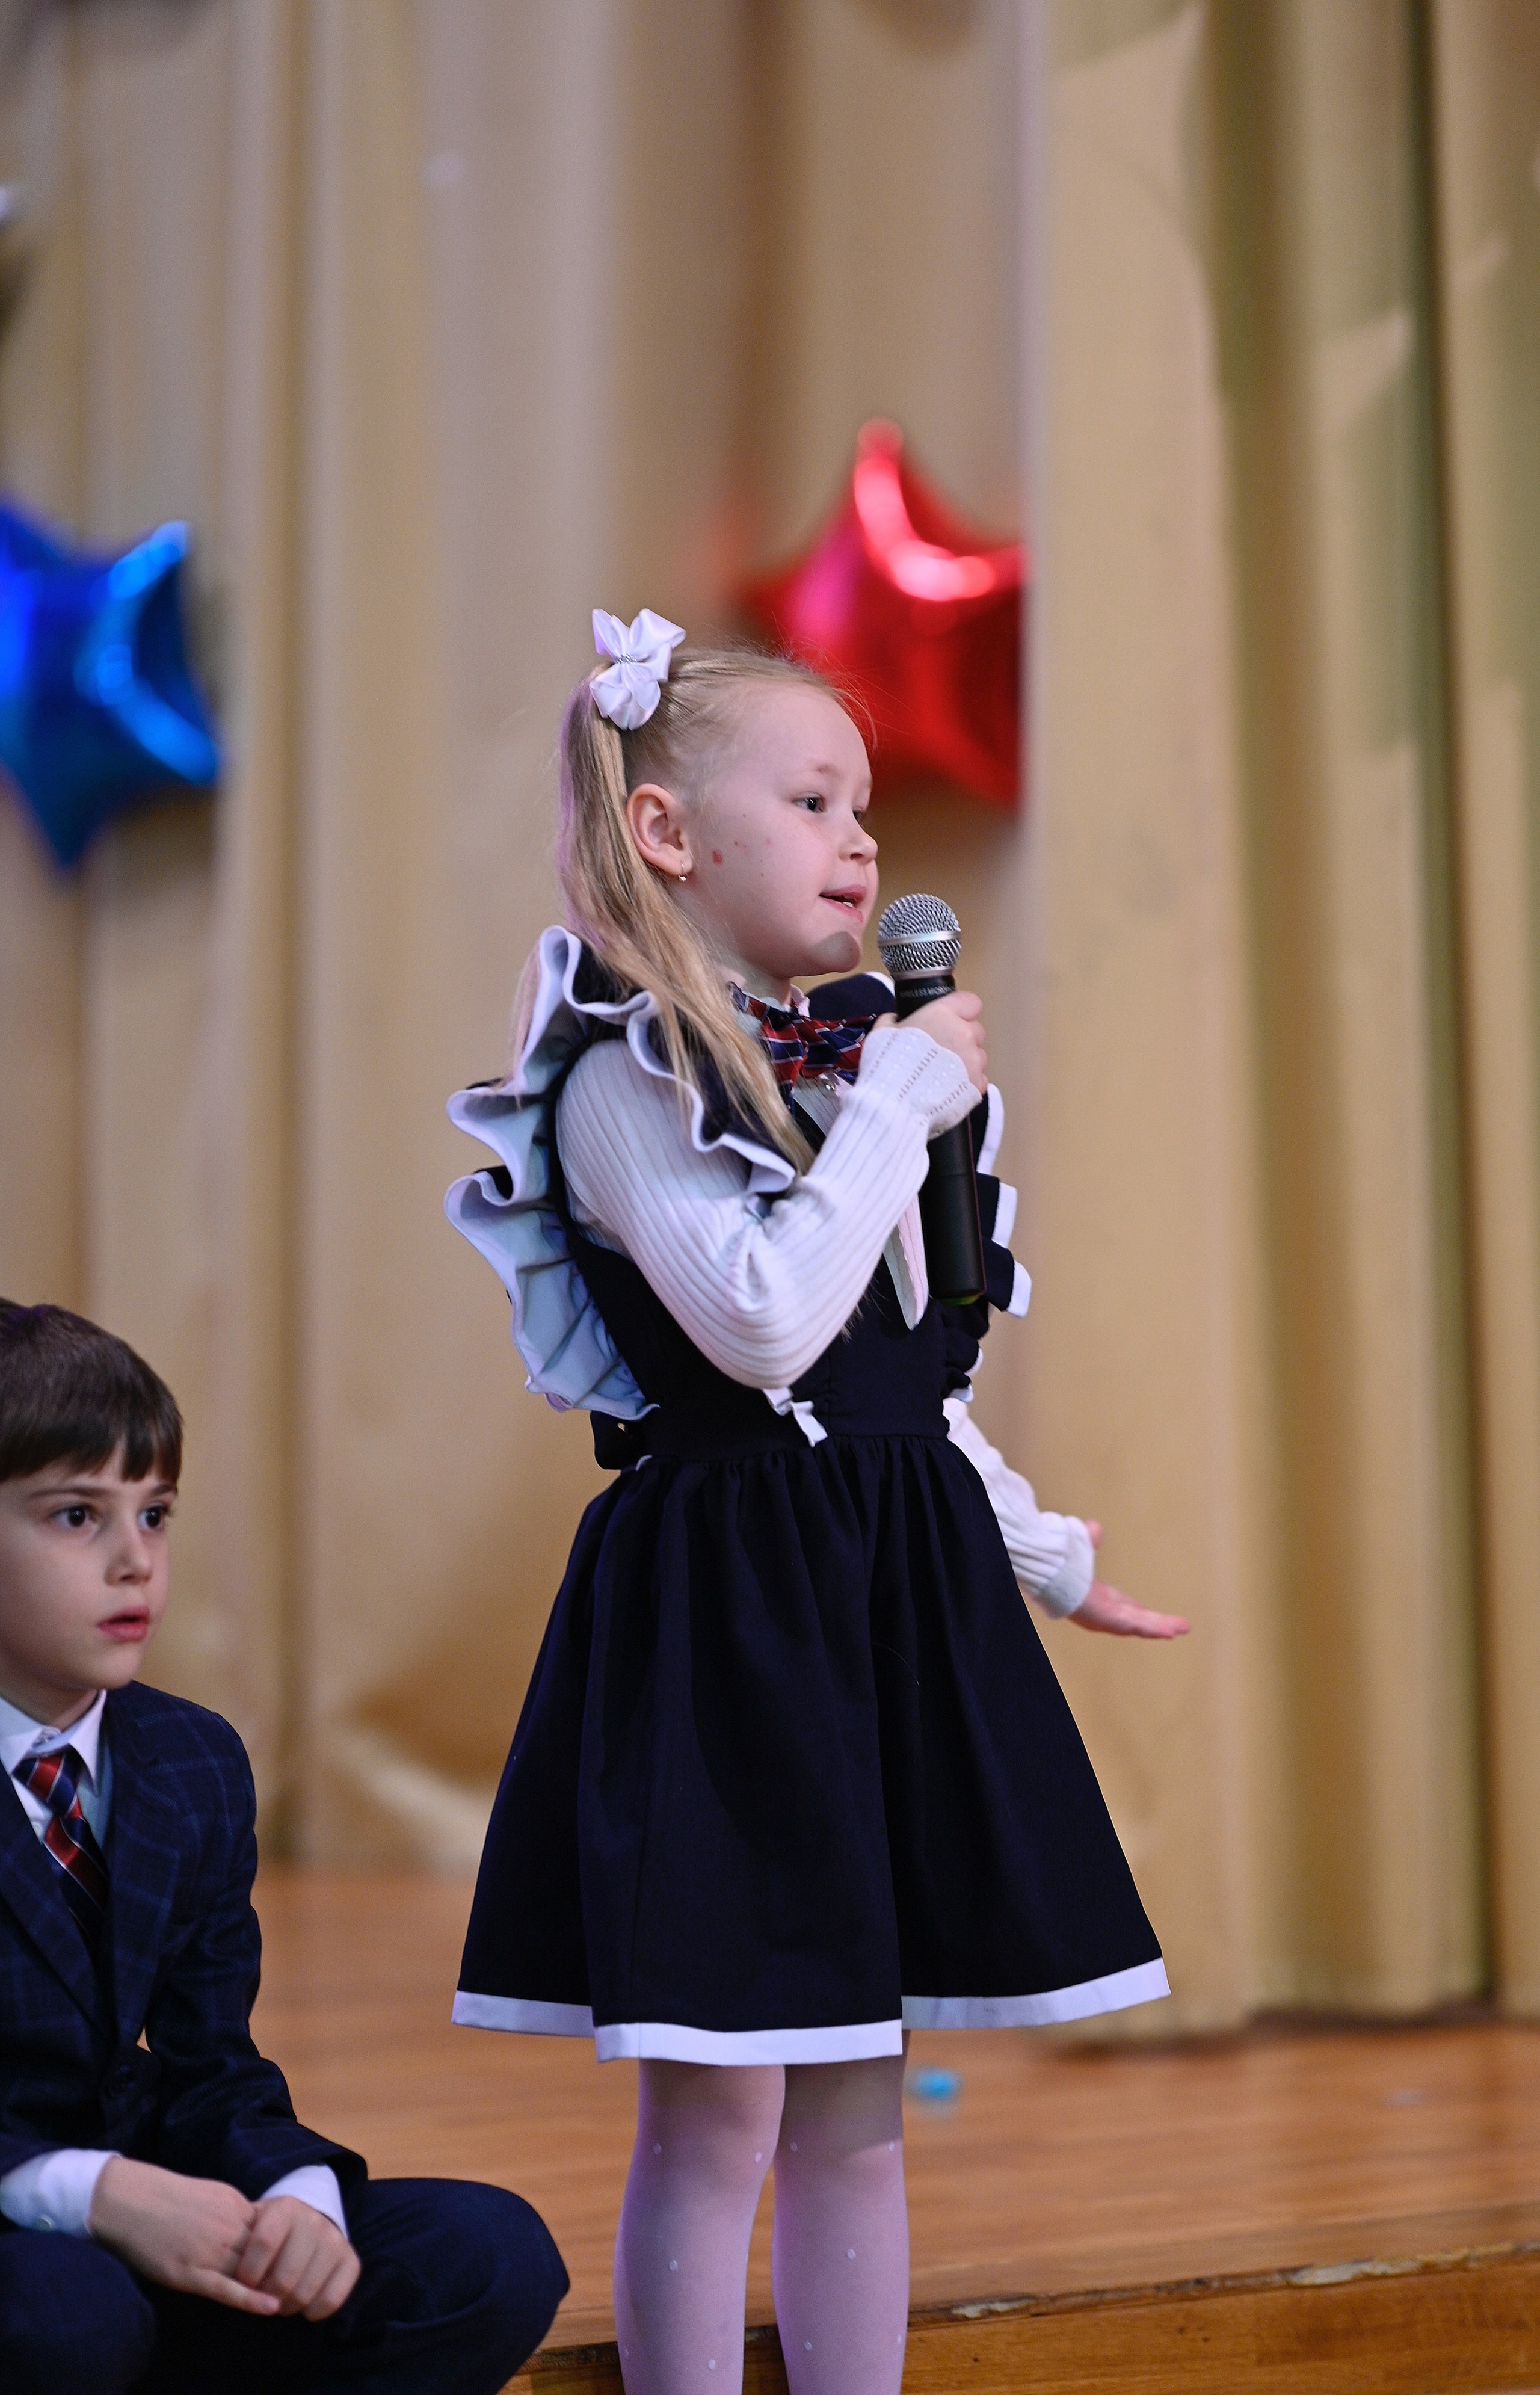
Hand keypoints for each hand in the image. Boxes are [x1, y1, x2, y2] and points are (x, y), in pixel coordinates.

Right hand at [88, 2156, 279, 2314]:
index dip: (284, 2248)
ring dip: (266, 2285)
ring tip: (285, 2300)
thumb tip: (256, 2224)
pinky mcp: (188, 2273)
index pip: (273, 2231)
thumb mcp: (212, 2192)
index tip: (295, 2260)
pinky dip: (250, 2299)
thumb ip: (235, 2210)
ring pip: (249, 2272)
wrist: (128, 2199)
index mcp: (235, 2204)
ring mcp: (209, 2250)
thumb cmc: (167, 2195)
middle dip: (280, 2269)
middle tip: (296, 2285)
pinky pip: (225, 2289)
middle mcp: (228, 2226)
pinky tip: (270, 2307)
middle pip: (267, 2253)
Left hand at [237, 2195, 361, 2319]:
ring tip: (280, 2301)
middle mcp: (314, 2220)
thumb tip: (228, 2276)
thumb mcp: (251, 2225)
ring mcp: (335, 2240)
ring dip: (287, 2307)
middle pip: (284, 2277)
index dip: (248, 2272)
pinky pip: (331, 2300)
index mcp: (286, 2208)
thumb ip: (238, 2244)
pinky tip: (304, 2307)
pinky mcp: (351, 2261)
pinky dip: (313, 2312)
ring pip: (305, 2293)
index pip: (264, 2243)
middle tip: (262, 2298)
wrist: (308, 2221)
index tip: (241, 2283)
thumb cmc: (269, 2231)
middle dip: (267, 2298)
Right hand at [875, 989, 987, 1092]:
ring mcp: (974, 1061)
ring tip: (942, 1075)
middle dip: (962, 1039)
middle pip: (975, 1031)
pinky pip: (978, 1080)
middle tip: (941, 1051)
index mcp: (943, 1014)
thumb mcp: (882, 1032)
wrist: (895, 1101)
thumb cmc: (888, 1064)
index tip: (951, 1020)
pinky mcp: (976, 1085)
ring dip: (966, 1062)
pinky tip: (947, 1089)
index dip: (961, 1011)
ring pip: (978, 1056)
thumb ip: (894, 1021)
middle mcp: (964, 1034)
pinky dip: (967, 1084)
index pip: (970, 1002)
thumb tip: (896, 1020)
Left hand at [1070, 1523, 1189, 1638]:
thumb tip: (1094, 1527)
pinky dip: (1154, 1628)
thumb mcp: (1081, 1546)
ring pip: (1139, 1625)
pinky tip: (1170, 1631)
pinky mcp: (1108, 1620)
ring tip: (1182, 1629)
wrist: (1049, 1569)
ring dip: (1161, 1627)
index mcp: (1095, 1595)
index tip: (1148, 1611)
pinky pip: (1135, 1626)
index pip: (1121, 1605)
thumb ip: (1091, 1540)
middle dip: (1157, 1623)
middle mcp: (1100, 1611)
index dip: (1136, 1609)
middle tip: (1176, 1627)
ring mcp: (1104, 1618)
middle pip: (1135, 1619)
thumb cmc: (1058, 1563)